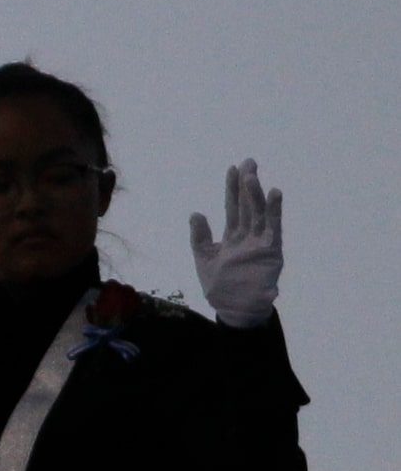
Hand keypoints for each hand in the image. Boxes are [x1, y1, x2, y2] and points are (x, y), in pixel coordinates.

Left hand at [188, 160, 282, 328]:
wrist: (233, 308)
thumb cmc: (219, 286)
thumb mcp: (204, 258)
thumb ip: (200, 237)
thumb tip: (196, 213)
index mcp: (232, 236)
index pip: (232, 207)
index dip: (232, 188)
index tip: (232, 168)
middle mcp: (248, 235)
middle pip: (247, 205)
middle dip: (247, 184)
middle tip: (248, 162)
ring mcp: (260, 242)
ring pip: (258, 213)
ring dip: (256, 194)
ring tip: (253, 176)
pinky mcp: (271, 251)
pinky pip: (273, 228)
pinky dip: (274, 211)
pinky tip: (274, 194)